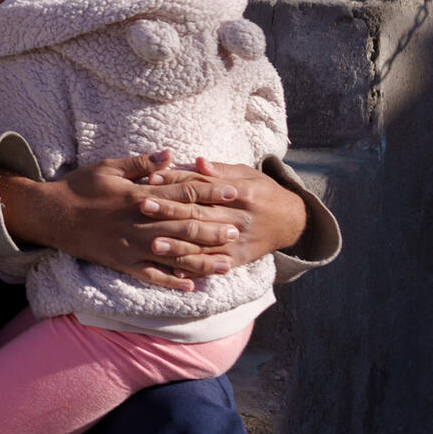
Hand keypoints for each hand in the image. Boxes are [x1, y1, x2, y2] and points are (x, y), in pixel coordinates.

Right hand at [0, 150, 248, 290]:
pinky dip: (172, 281)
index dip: (209, 193)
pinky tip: (192, 286)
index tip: (232, 192)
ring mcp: (131, 246)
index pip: (181, 193)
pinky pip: (152, 276)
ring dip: (203, 259)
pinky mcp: (122, 263)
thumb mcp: (108, 166)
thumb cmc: (80, 187)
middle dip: (214, 228)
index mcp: (138, 195)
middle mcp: (139, 223)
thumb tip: (169, 155)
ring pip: (175, 255)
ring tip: (228, 262)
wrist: (52, 215)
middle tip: (239, 230)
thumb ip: (141, 163)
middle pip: (185, 226)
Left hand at [137, 155, 308, 275]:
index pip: (203, 187)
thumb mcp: (246, 173)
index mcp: (241, 194)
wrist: (290, 220)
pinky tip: (176, 272)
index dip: (177, 182)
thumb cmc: (260, 191)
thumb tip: (198, 161)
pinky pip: (215, 266)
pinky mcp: (239, 259)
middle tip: (142, 206)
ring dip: (178, 245)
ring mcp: (239, 242)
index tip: (152, 179)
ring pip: (205, 244)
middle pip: (200, 214)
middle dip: (170, 211)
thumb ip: (220, 170)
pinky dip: (196, 269)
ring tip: (153, 244)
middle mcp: (239, 219)